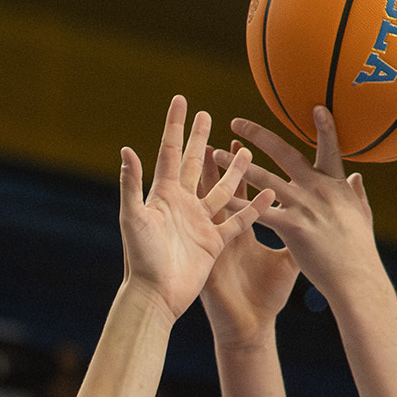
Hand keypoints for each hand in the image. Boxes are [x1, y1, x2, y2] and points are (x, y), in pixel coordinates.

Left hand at [119, 96, 270, 319]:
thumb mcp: (134, 219)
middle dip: (199, 138)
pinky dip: (254, 207)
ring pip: (222, 189)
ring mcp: (200, 222)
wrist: (156, 297)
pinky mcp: (215, 242)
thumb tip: (126, 150)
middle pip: (194, 164)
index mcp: (163, 195)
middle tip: (207, 113)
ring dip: (233, 170)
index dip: (175, 125)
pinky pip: (240, 220)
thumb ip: (132, 185)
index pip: (170, 151)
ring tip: (246, 149)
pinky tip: (270, 191)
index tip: (181, 99)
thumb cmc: (141, 259)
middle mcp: (182, 205)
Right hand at [199, 147, 299, 350]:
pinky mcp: (210, 261)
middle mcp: (226, 232)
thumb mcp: (289, 260)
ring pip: (209, 206)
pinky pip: (208, 235)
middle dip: (221, 164)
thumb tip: (326, 215)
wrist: (250, 328)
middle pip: (223, 190)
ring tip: (204, 155)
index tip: (247, 142)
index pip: (244, 191)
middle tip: (218, 134)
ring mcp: (215, 244)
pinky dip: (204, 218)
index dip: (245, 168)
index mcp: (244, 229)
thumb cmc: (267, 298)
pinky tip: (198, 200)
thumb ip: (304, 234)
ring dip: (206, 181)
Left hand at [227, 107, 379, 300]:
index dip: (325, 128)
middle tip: (236, 123)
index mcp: (336, 185)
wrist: (358, 280)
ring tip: (215, 153)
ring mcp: (305, 206)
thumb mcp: (363, 217)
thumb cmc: (360, 254)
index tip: (316, 107)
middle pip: (285, 154)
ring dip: (237, 166)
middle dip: (259, 136)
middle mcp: (319, 189)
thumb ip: (357, 195)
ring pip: (265, 178)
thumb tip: (357, 176)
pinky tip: (217, 198)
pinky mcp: (293, 226)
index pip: (329, 149)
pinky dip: (238, 204)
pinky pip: (258, 211)